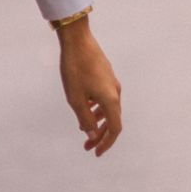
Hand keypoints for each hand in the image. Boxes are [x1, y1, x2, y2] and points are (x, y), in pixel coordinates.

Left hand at [57, 18, 121, 156]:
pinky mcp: (106, 74)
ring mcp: (112, 82)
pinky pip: (105, 97)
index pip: (114, 129)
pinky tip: (86, 107)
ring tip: (84, 128)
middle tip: (86, 146)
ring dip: (98, 121)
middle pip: (112, 120)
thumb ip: (85, 119)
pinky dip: (97, 108)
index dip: (106, 143)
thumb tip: (91, 135)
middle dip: (100, 135)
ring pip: (109, 108)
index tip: (95, 152)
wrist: (77, 39)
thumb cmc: (75, 69)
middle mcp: (115, 92)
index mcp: (111, 100)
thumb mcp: (75, 98)